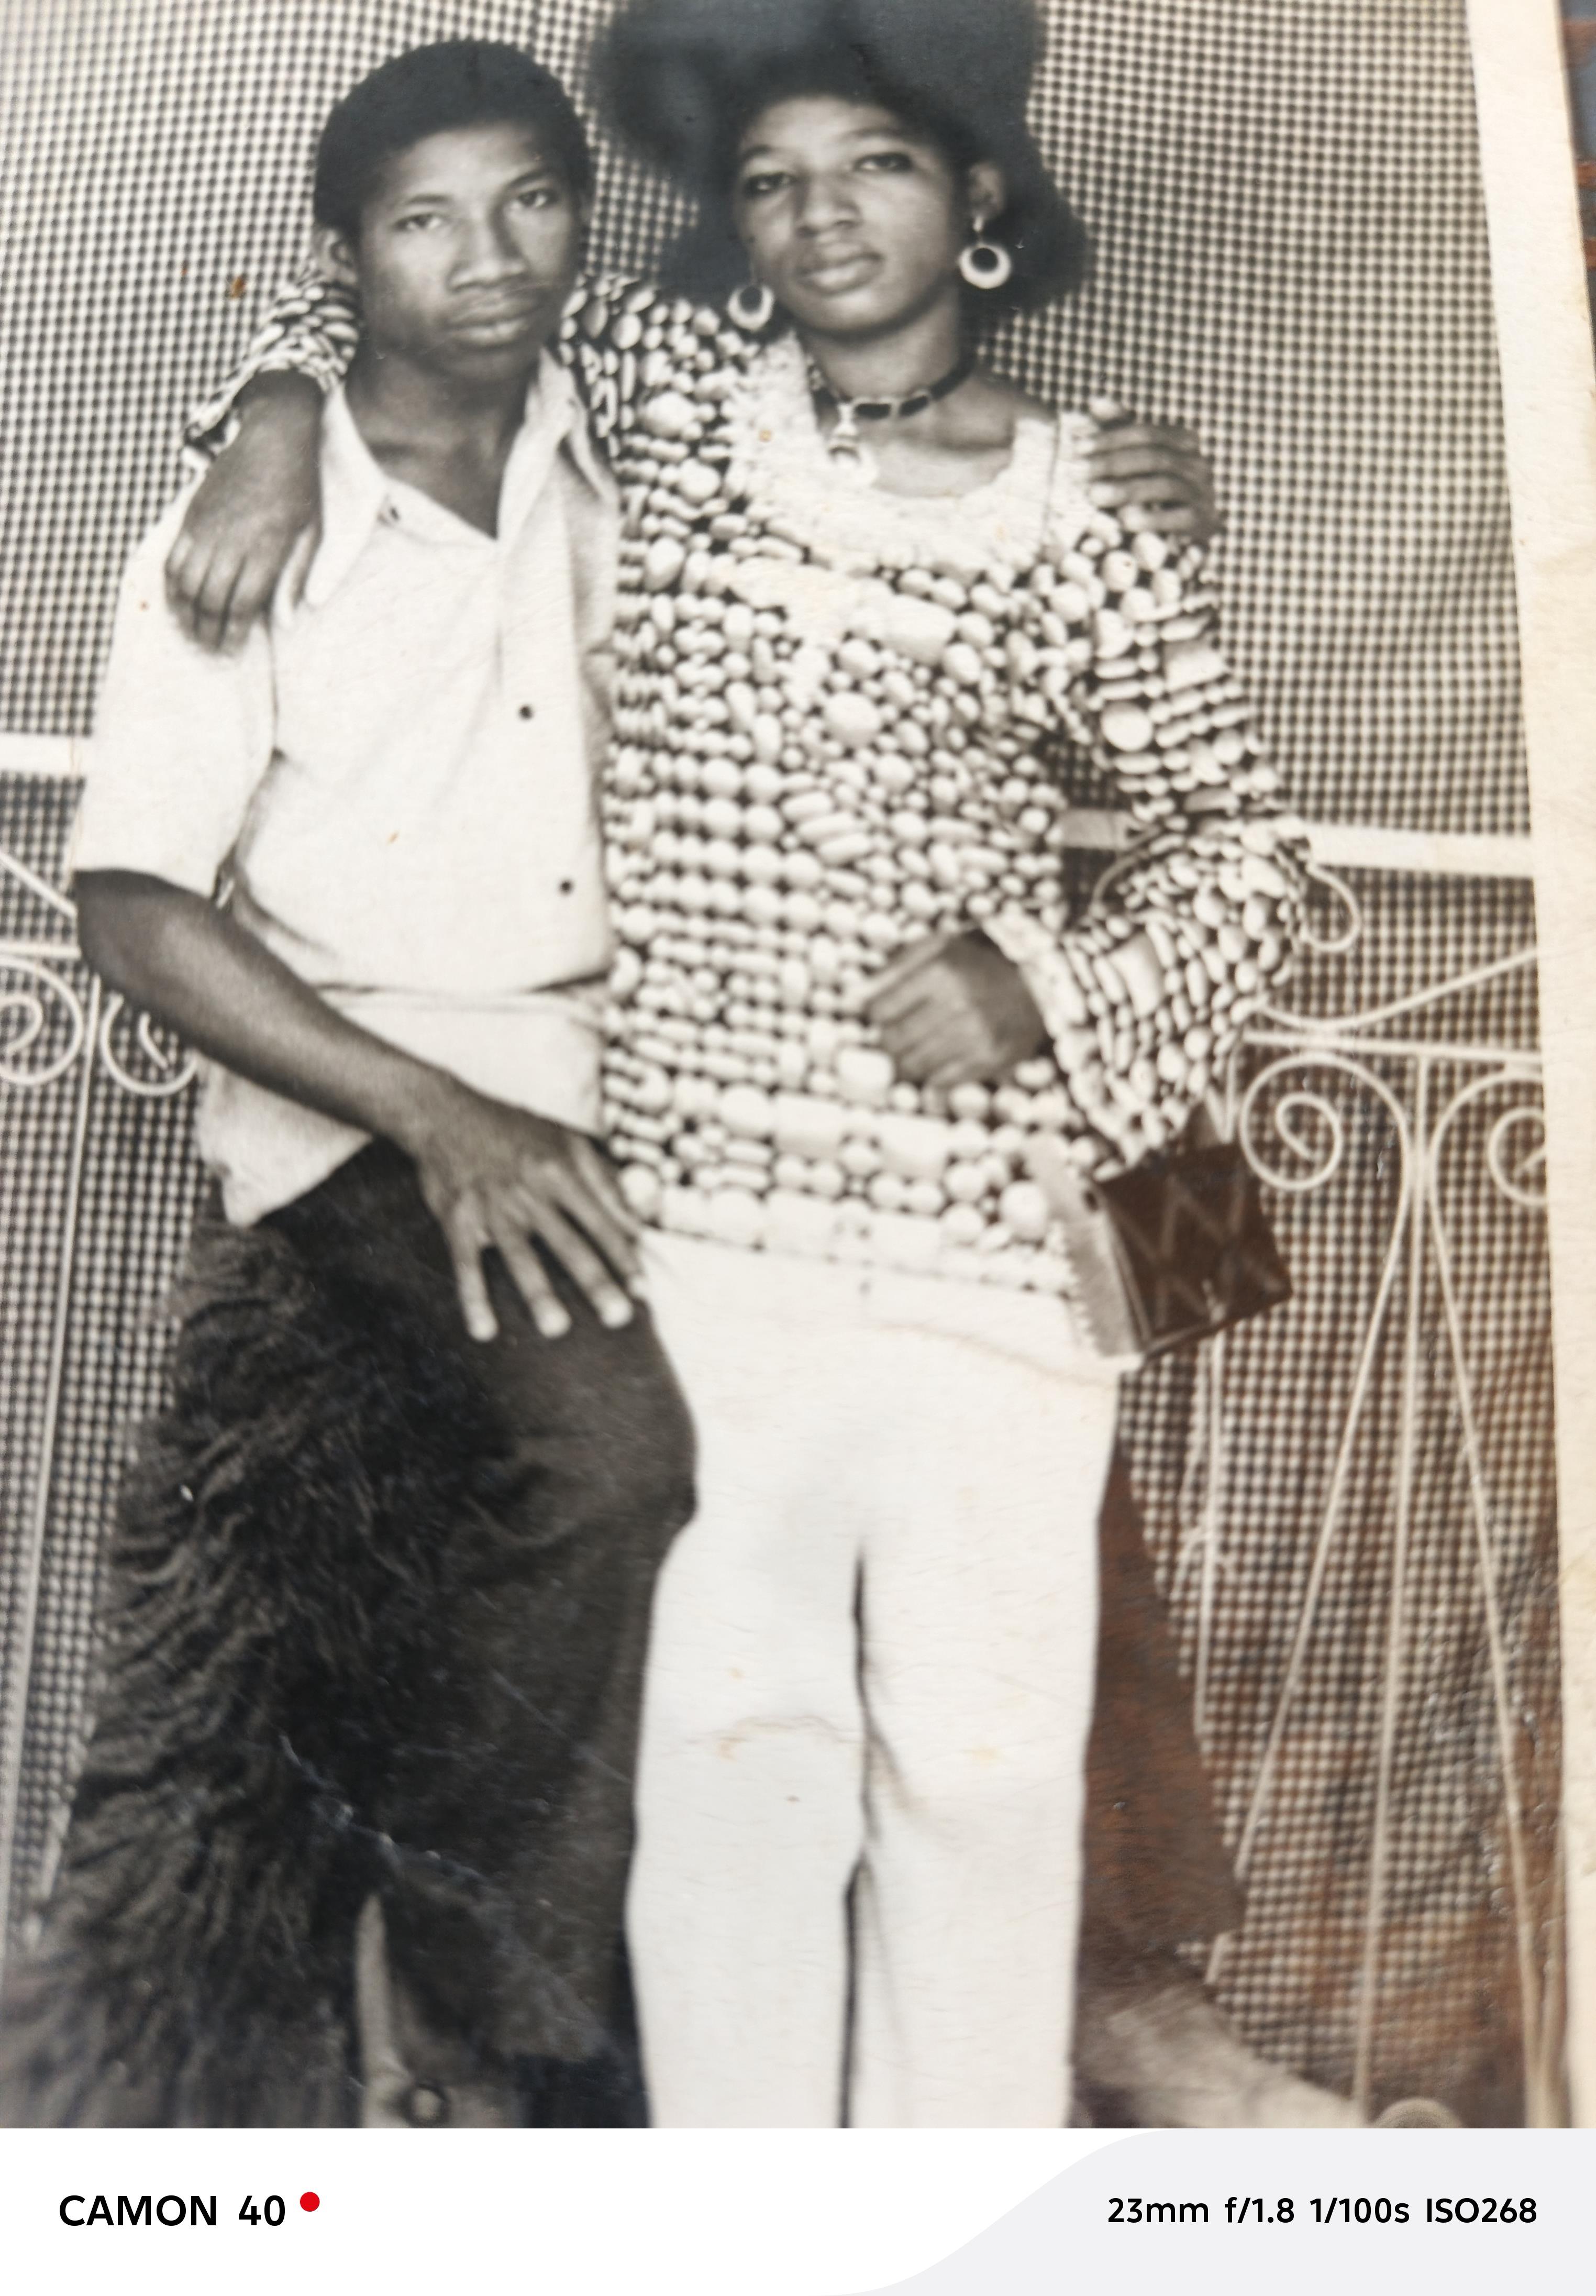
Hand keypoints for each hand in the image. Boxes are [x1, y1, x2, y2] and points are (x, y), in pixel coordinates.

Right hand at [165, 373, 323, 651]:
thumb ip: (298, 577)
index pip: (243, 603)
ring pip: (185, 582)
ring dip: (184, 614)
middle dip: (207, 631)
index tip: (233, 651)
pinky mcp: (192, 514)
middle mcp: (233, 539)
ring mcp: (208, 526)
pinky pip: (172, 557)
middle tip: (210, 652)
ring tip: (191, 633)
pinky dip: (171, 585)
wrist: (274, 434)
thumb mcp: (313, 533)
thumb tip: (289, 623)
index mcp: (267, 547)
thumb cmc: (301, 488)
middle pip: (210, 598)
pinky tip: (176, 602)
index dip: (234, 633)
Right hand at [404, 1082, 641, 1343]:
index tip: (643, 1292)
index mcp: (561, 1172)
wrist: (444, 1112)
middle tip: (618, 1317)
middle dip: (595, 1281)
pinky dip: (474, 1298)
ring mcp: (492, 1207)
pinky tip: (484, 1331)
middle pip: (569, 1244)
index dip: (624, 1258)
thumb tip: (636, 1223)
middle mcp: (530, 1192)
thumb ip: (603, 1181)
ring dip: (538, 1293)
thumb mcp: (566, 1141)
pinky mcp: (458, 1218)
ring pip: (521, 1256)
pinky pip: (467, 1264)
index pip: (602, 1222)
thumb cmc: (514, 1130)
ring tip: (557, 1328)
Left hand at [865, 930, 1048, 1089]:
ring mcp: (974, 1035)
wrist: (1035, 981)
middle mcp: (956, 1005)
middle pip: (892, 1042)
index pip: (879, 1011)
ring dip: (907, 1061)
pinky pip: (942, 1081)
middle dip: (888, 1042)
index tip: (886, 1014)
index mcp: (939, 973)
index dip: (878, 1015)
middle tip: (897, 1036)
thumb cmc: (975, 963)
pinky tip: (940, 1061)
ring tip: (917, 1050)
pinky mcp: (989, 1058)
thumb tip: (854, 997)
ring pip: (913, 1066)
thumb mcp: (936, 948)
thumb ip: (893, 968)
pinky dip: (934, 1076)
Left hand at [1086, 409, 1219, 546]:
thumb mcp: (1137, 461)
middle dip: (1111, 464)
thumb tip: (1094, 402)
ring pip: (1165, 485)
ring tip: (1093, 495)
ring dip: (1126, 490)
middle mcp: (1198, 464)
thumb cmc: (1152, 494)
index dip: (1109, 438)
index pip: (1145, 433)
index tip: (1075, 446)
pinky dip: (1152, 519)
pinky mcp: (1205, 523)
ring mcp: (1204, 493)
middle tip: (1076, 472)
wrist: (1186, 538)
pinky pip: (1180, 518)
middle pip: (1153, 457)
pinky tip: (1125, 521)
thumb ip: (1120, 431)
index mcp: (1184, 442)